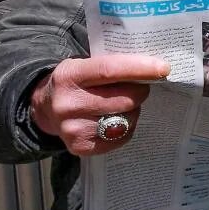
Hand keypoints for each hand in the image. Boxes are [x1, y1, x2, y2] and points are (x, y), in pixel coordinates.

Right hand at [30, 55, 169, 155]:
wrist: (45, 107)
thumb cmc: (78, 81)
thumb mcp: (85, 64)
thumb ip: (113, 63)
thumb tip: (155, 66)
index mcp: (69, 75)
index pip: (110, 70)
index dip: (140, 69)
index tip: (164, 68)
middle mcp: (67, 103)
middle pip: (124, 99)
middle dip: (140, 91)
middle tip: (139, 86)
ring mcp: (72, 128)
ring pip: (126, 118)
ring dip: (134, 110)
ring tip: (121, 104)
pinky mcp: (80, 146)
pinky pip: (122, 137)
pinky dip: (126, 127)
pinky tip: (115, 119)